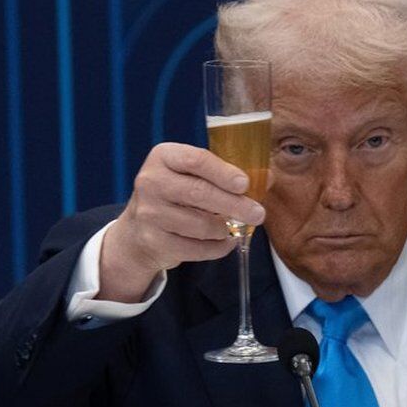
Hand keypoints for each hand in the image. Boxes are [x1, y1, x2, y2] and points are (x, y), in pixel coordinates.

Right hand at [97, 142, 269, 301]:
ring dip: (224, 229)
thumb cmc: (176, 197)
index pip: (196, 160)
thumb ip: (226, 175)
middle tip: (258, 214)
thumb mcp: (192, 176)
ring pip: (201, 225)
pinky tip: (224, 242)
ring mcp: (149, 213)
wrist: (138, 231)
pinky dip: (217, 248)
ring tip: (230, 227)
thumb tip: (268, 179)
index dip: (223, 173)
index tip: (245, 184)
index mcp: (163, 157)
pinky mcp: (154, 241)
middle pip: (199, 193)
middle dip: (235, 205)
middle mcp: (151, 182)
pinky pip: (196, 249)